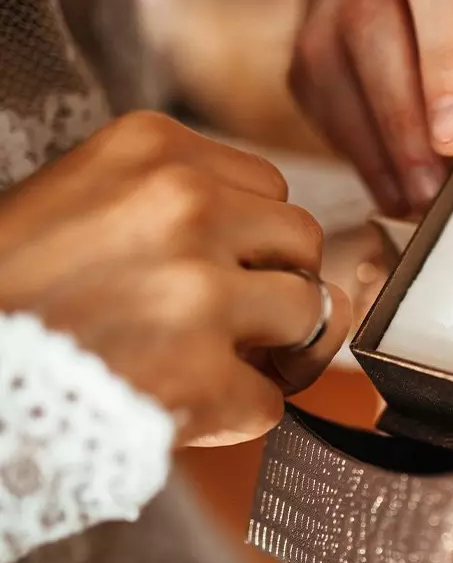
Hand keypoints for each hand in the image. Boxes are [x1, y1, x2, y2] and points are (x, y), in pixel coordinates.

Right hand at [0, 112, 350, 445]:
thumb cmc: (9, 286)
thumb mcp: (77, 197)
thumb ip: (168, 200)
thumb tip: (259, 241)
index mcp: (152, 149)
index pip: (269, 186)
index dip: (255, 237)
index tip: (225, 266)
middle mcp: (186, 207)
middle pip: (303, 240)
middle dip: (279, 282)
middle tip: (239, 318)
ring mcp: (200, 294)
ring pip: (313, 311)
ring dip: (283, 347)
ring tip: (231, 364)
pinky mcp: (204, 378)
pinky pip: (273, 399)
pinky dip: (240, 413)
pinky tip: (193, 408)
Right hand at [290, 0, 452, 214]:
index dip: (443, 60)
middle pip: (366, 19)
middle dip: (398, 120)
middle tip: (431, 193)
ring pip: (324, 52)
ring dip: (365, 138)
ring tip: (408, 199)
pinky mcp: (314, 5)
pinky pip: (310, 75)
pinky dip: (342, 134)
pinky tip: (382, 174)